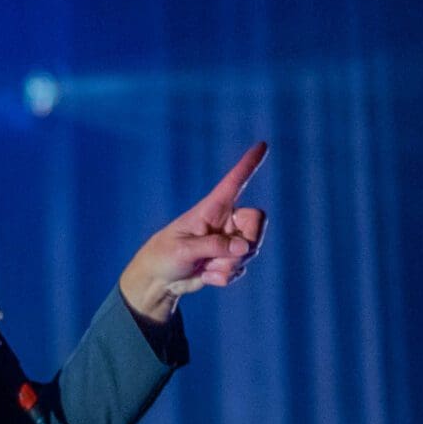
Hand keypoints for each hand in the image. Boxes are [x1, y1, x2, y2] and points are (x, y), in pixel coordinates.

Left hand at [119, 142, 269, 323]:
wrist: (160, 279)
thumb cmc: (165, 255)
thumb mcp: (184, 249)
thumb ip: (213, 246)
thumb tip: (244, 247)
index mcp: (212, 207)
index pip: (234, 182)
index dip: (249, 164)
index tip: (262, 144)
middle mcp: (225, 220)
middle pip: (258, 222)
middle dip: (248, 243)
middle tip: (227, 256)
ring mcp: (229, 240)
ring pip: (250, 251)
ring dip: (228, 265)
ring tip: (204, 267)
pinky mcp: (230, 259)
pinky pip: (240, 269)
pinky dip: (223, 277)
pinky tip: (205, 276)